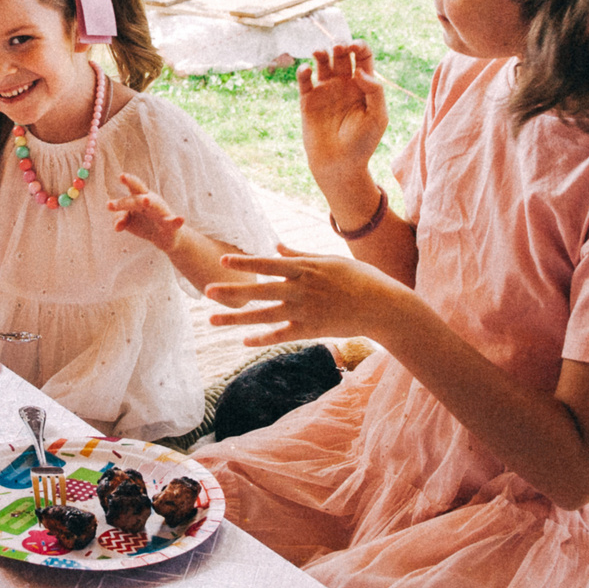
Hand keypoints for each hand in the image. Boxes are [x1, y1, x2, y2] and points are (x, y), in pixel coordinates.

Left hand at [105, 171, 185, 250]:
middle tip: (123, 177)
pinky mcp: (170, 225)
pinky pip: (173, 223)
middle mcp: (152, 202)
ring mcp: (162, 212)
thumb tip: (117, 226)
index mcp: (140, 198)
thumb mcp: (129, 222)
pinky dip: (177, 221)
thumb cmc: (144, 224)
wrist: (166, 238)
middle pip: (140, 194)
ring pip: (156, 206)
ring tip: (145, 200)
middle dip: (133, 185)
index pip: (133, 188)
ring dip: (150, 203)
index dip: (128, 181)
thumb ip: (120, 220)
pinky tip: (181, 218)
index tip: (121, 176)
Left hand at [205, 244, 409, 347]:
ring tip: (213, 319)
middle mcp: (301, 289)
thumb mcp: (329, 260)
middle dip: (232, 291)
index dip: (245, 263)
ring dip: (236, 318)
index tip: (223, 261)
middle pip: (259, 291)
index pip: (268, 264)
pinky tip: (244, 340)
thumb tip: (277, 247)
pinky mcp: (311, 329)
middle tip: (206, 291)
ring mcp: (304, 311)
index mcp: (305, 269)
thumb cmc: (359, 279)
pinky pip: (281, 335)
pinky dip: (262, 338)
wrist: (382, 306)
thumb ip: (300, 256)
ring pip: (264, 315)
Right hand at [298, 43, 388, 191]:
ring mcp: (325, 91)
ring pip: (322, 62)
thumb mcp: (378, 117)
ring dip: (321, 52)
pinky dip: (304, 71)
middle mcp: (344, 84)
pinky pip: (304, 80)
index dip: (359, 46)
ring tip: (320, 53)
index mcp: (363, 85)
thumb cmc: (363, 143)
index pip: (363, 56)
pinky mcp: (308, 101)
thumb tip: (360, 70)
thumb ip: (375, 91)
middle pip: (342, 55)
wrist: (339, 165)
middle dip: (340, 46)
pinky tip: (307, 70)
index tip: (355, 48)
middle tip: (339, 48)